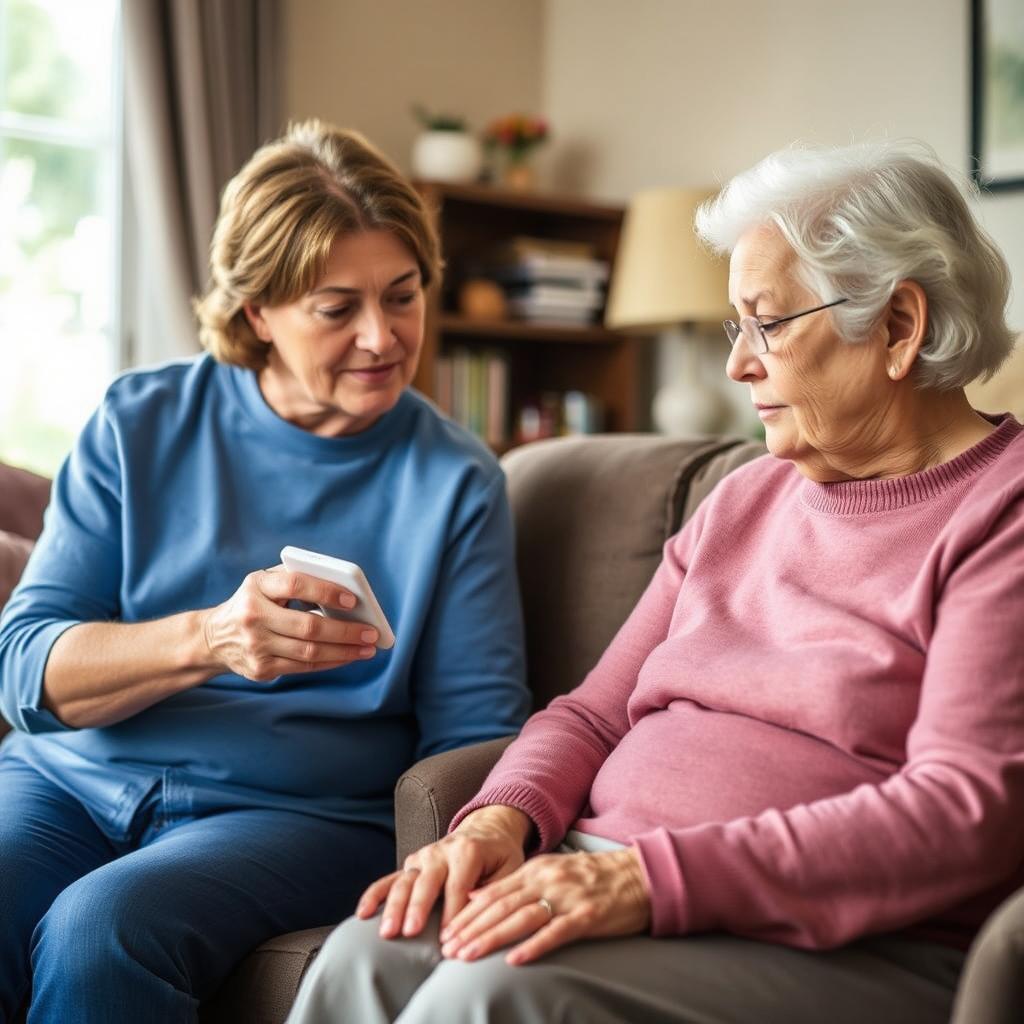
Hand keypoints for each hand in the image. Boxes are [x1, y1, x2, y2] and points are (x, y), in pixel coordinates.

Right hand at [199, 566, 378, 680]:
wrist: (213, 638)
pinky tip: (348, 657)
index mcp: (256, 586)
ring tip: (368, 648)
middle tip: (372, 632)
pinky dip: (330, 662)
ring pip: (309, 652)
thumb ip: (296, 578)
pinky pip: (303, 668)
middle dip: (345, 631)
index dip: (326, 592)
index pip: (295, 585)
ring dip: (344, 651)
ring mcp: (256, 646)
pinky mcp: (261, 669)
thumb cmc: (252, 603)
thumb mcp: (264, 582)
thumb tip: (344, 589)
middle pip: (308, 626)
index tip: (353, 600)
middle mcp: (253, 617)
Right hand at [355, 805, 532, 938]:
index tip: (448, 940)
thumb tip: (474, 910)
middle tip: (410, 933)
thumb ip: (495, 888)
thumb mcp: (511, 868)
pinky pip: (389, 879)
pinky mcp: (411, 864)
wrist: (487, 830)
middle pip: (426, 882)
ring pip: (404, 882)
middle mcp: (441, 851)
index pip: (458, 886)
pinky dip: (374, 895)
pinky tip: (363, 914)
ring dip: (394, 906)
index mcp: (468, 851)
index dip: (452, 914)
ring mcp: (423, 857)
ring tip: (387, 932)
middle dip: (418, 908)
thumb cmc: (501, 855)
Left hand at [439, 847, 650, 965]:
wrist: (638, 875)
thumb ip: (518, 884)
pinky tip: (514, 960)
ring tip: (468, 955)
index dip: (467, 913)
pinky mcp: (586, 915)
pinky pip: (555, 932)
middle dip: (471, 928)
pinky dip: (533, 946)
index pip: (493, 892)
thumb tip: (478, 898)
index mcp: (537, 869)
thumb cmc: (593, 878)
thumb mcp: (552, 872)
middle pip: (501, 905)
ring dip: (491, 938)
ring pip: (521, 918)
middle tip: (448, 950)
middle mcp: (547, 879)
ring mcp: (566, 897)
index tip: (446, 932)